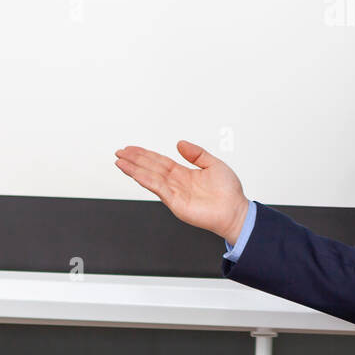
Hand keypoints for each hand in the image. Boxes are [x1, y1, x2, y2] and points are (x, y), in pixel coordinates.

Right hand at [114, 141, 250, 245]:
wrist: (235, 211)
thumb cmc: (229, 192)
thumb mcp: (214, 163)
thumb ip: (196, 153)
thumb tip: (180, 143)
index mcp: (184, 173)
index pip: (159, 161)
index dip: (144, 154)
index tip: (131, 148)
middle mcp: (176, 183)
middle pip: (151, 168)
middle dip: (134, 160)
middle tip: (119, 152)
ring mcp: (174, 193)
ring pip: (150, 177)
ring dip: (134, 169)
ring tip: (120, 161)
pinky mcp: (176, 203)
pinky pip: (158, 189)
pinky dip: (146, 180)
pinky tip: (135, 173)